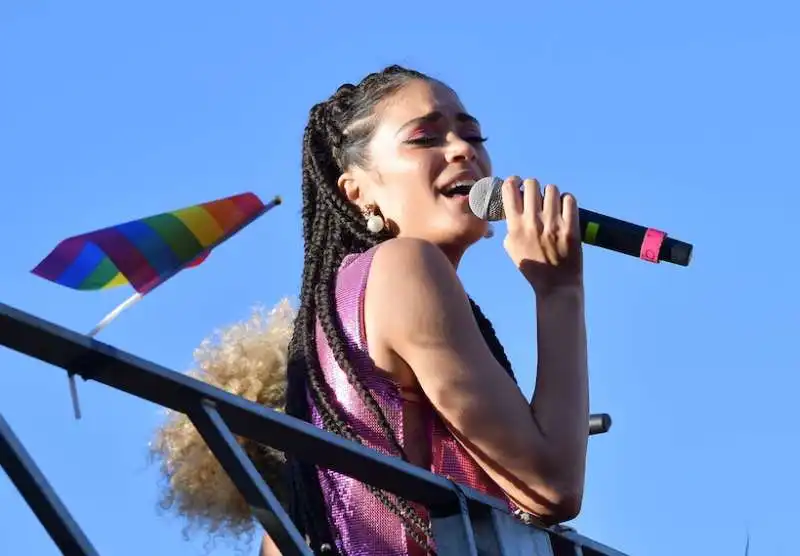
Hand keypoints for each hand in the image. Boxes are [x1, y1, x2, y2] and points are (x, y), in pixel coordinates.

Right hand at [501, 176, 583, 295]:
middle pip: (532, 184)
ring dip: (551, 194)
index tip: (516, 183)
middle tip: (536, 196)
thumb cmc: (532, 266)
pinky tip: (564, 209)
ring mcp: (553, 224)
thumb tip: (514, 204)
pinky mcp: (570, 228)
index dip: (513, 181)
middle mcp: (533, 222)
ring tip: (552, 204)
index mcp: (515, 226)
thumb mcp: (511, 247)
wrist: (556, 285)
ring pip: (551, 189)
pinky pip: (569, 199)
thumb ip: (510, 225)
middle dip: (533, 187)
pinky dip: (566, 200)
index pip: (509, 189)